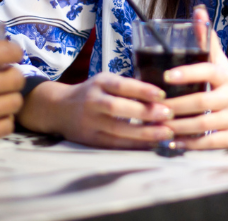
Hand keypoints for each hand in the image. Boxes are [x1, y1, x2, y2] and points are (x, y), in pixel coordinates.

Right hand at [19, 75, 174, 148]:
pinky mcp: (89, 139)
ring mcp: (89, 122)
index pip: (121, 85)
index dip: (141, 90)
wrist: (59, 109)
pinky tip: (151, 145)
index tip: (162, 95)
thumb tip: (160, 96)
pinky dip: (134, 145)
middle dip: (144, 112)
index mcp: (99, 83)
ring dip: (144, 132)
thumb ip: (127, 87)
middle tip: (168, 114)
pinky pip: (114, 144)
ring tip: (166, 133)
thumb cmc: (92, 93)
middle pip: (117, 108)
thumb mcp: (105, 82)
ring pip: (117, 129)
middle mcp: (92, 101)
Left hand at [160, 6, 227, 148]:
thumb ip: (207, 41)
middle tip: (153, 108)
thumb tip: (198, 11)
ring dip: (179, 126)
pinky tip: (172, 144)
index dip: (188, 73)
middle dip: (175, 106)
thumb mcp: (221, 65)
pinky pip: (211, 143)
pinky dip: (190, 145)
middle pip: (202, 101)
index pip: (208, 71)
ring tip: (158, 125)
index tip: (166, 76)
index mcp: (226, 77)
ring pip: (204, 124)